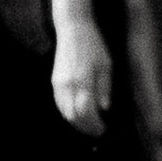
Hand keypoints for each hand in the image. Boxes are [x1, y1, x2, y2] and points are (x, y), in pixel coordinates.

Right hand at [51, 15, 110, 135]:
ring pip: (64, 112)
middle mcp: (68, 85)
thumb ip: (105, 88)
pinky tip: (77, 115)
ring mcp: (59, 84)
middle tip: (97, 131)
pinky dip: (68, 114)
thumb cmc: (93, 45)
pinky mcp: (54, 81)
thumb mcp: (106, 65)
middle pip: (74, 116)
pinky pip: (59, 104)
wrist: (72, 29)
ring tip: (89, 126)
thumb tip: (104, 109)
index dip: (95, 124)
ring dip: (76, 123)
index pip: (87, 112)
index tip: (104, 129)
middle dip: (86, 127)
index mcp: (83, 81)